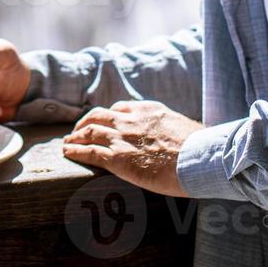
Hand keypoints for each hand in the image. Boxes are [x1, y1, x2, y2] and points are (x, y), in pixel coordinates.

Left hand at [62, 100, 202, 196]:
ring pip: (90, 131)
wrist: (199, 157)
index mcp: (147, 110)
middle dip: (85, 123)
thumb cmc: (199, 148)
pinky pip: (89, 152)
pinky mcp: (118, 158)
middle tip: (77, 130)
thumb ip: (169, 127)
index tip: (102, 121)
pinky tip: (68, 152)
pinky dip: (75, 150)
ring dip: (76, 136)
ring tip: (68, 141)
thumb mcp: (182, 126)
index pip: (120, 108)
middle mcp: (131, 120)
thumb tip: (176, 136)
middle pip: (98, 116)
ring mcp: (122, 138)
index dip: (107, 115)